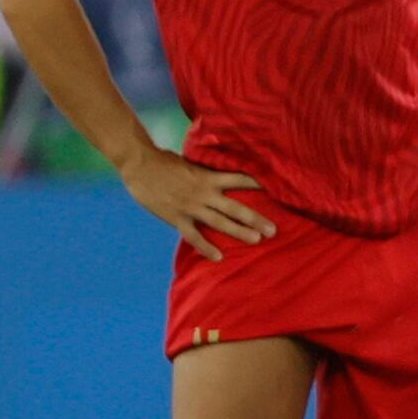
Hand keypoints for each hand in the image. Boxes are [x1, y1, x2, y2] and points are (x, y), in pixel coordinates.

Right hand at [121, 144, 271, 253]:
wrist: (138, 164)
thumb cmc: (165, 161)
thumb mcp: (191, 162)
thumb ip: (207, 172)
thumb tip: (224, 174)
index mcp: (209, 177)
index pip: (241, 180)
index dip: (259, 185)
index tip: (279, 191)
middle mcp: (204, 193)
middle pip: (236, 208)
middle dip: (256, 219)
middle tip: (274, 230)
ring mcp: (191, 206)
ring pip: (220, 223)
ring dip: (239, 232)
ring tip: (257, 240)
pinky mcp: (176, 217)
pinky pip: (194, 236)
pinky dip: (205, 247)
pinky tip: (218, 257)